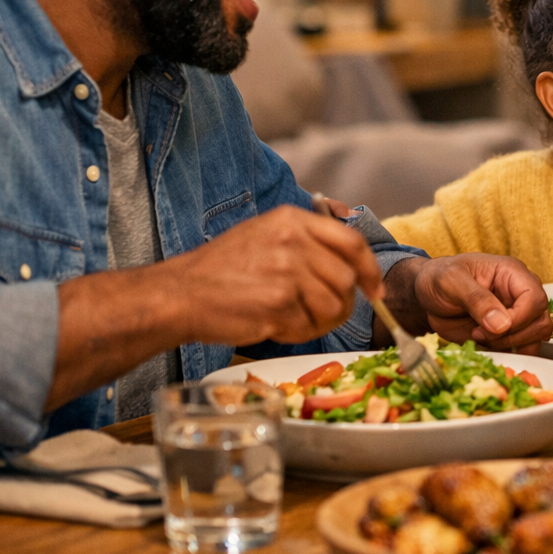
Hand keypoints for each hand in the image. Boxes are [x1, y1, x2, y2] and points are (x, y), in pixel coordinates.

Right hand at [168, 204, 381, 344]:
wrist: (179, 294)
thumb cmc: (221, 270)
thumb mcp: (264, 236)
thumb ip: (306, 243)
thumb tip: (351, 266)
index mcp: (292, 220)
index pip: (352, 242)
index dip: (369, 270)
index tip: (373, 289)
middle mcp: (293, 241)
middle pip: (346, 279)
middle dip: (342, 304)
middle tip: (322, 315)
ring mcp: (287, 272)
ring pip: (333, 306)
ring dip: (321, 322)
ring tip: (294, 321)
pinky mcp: (278, 303)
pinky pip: (309, 327)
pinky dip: (299, 333)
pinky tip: (276, 326)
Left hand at [387, 254, 551, 351]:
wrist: (428, 295)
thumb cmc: (439, 279)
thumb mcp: (452, 281)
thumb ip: (477, 300)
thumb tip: (501, 323)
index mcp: (513, 274)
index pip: (535, 299)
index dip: (519, 318)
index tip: (491, 327)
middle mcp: (521, 295)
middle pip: (541, 322)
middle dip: (512, 335)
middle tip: (479, 334)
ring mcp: (517, 315)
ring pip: (536, 338)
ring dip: (510, 346)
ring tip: (480, 339)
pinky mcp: (508, 334)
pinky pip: (522, 350)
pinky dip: (509, 356)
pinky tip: (486, 349)